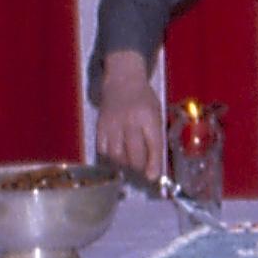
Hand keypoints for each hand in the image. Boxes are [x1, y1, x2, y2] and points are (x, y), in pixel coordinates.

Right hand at [94, 51, 166, 180]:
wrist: (122, 80)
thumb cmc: (144, 99)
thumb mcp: (157, 113)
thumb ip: (157, 137)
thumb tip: (155, 165)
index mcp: (149, 117)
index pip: (153, 145)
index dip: (153, 164)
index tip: (153, 177)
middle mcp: (130, 121)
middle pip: (133, 154)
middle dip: (139, 166)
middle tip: (142, 168)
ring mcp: (113, 124)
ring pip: (117, 155)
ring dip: (125, 163)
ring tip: (130, 159)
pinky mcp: (100, 126)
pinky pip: (103, 149)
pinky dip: (110, 156)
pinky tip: (117, 153)